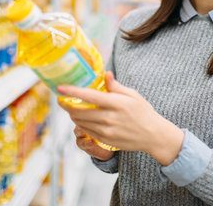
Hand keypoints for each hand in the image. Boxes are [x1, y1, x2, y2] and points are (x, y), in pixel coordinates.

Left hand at [57, 72, 183, 165]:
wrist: (153, 135)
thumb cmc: (143, 112)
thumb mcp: (133, 95)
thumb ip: (116, 86)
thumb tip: (105, 73)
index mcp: (116, 103)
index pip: (89, 96)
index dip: (72, 91)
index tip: (59, 88)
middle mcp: (109, 118)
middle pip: (79, 111)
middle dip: (66, 105)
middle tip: (61, 99)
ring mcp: (106, 130)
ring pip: (80, 122)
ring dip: (73, 114)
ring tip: (72, 107)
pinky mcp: (105, 140)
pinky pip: (86, 131)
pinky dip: (80, 124)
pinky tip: (82, 118)